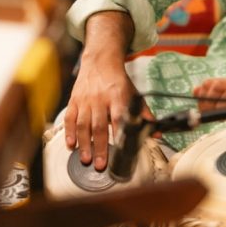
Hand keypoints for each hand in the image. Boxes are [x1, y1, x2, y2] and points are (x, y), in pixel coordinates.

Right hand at [64, 56, 154, 170]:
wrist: (100, 62)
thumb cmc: (118, 81)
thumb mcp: (134, 94)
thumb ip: (144, 114)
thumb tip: (156, 133)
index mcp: (117, 97)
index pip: (118, 118)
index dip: (118, 135)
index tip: (120, 151)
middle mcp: (100, 99)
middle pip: (99, 126)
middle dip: (99, 147)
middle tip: (100, 165)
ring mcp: (85, 100)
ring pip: (83, 124)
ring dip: (84, 143)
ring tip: (86, 159)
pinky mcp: (74, 100)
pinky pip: (70, 118)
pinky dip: (69, 132)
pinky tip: (70, 144)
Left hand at [193, 77, 225, 141]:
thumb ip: (216, 103)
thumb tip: (196, 91)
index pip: (210, 83)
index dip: (201, 94)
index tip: (200, 105)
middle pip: (213, 85)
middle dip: (205, 100)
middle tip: (207, 113)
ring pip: (223, 90)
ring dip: (216, 104)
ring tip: (218, 114)